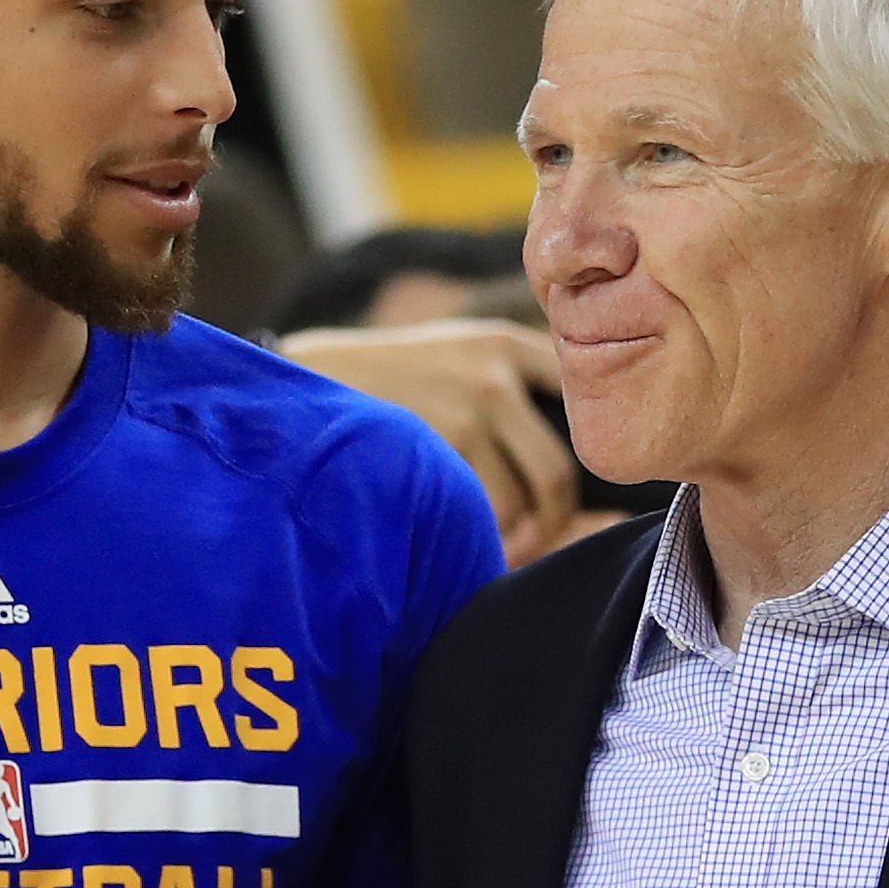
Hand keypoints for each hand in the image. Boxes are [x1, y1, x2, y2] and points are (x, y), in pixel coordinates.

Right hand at [277, 319, 575, 565]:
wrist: (301, 381)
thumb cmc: (384, 382)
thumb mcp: (452, 352)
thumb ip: (513, 381)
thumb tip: (580, 455)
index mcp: (505, 344)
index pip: (578, 402)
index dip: (587, 457)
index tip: (587, 490)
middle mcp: (495, 374)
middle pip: (558, 471)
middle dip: (553, 520)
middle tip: (534, 540)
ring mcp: (467, 411)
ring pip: (519, 502)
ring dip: (507, 537)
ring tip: (486, 543)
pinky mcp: (437, 446)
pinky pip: (479, 515)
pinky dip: (474, 539)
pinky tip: (452, 537)